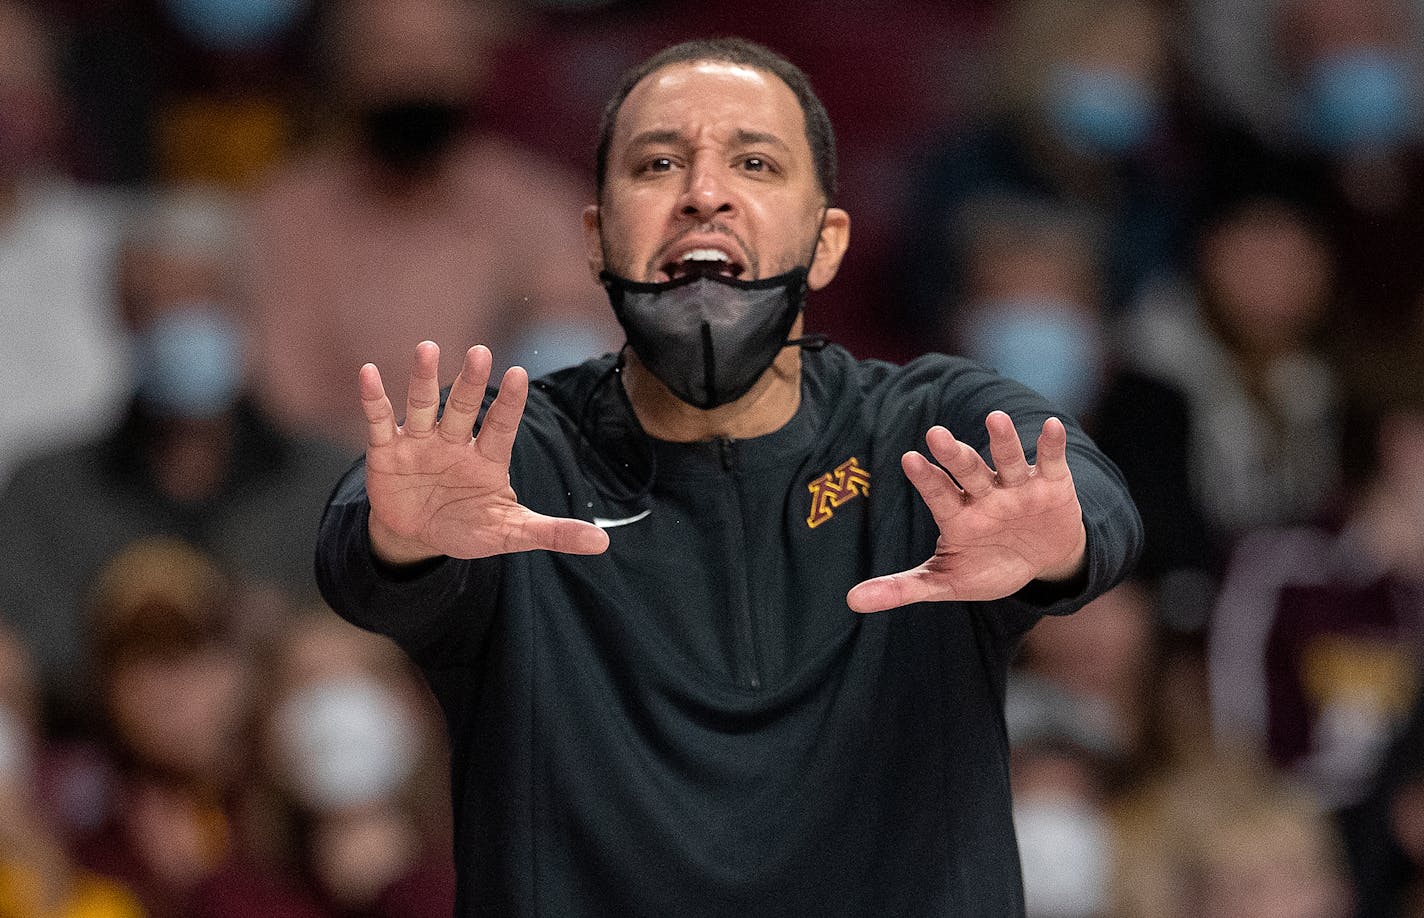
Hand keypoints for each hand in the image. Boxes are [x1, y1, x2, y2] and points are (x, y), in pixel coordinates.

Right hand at [361, 342, 608, 563]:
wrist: (418, 536)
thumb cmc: (469, 526)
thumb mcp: (510, 533)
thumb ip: (552, 533)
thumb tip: (603, 544)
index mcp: (487, 458)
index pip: (501, 426)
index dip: (509, 403)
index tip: (519, 373)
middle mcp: (454, 441)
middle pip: (464, 407)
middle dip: (471, 382)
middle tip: (480, 353)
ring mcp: (420, 443)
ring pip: (424, 405)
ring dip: (424, 379)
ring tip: (427, 348)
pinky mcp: (387, 451)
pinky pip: (380, 421)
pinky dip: (374, 399)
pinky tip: (368, 373)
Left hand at [846, 411, 1085, 612]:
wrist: (1042, 564)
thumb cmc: (987, 567)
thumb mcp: (946, 582)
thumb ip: (902, 587)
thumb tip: (852, 601)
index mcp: (956, 514)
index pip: (937, 493)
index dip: (926, 478)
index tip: (909, 460)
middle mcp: (983, 494)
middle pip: (967, 470)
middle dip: (953, 454)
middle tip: (935, 434)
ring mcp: (1016, 487)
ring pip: (1007, 461)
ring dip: (1002, 441)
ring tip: (995, 419)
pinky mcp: (1051, 485)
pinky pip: (1049, 462)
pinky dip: (1050, 446)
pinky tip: (1051, 427)